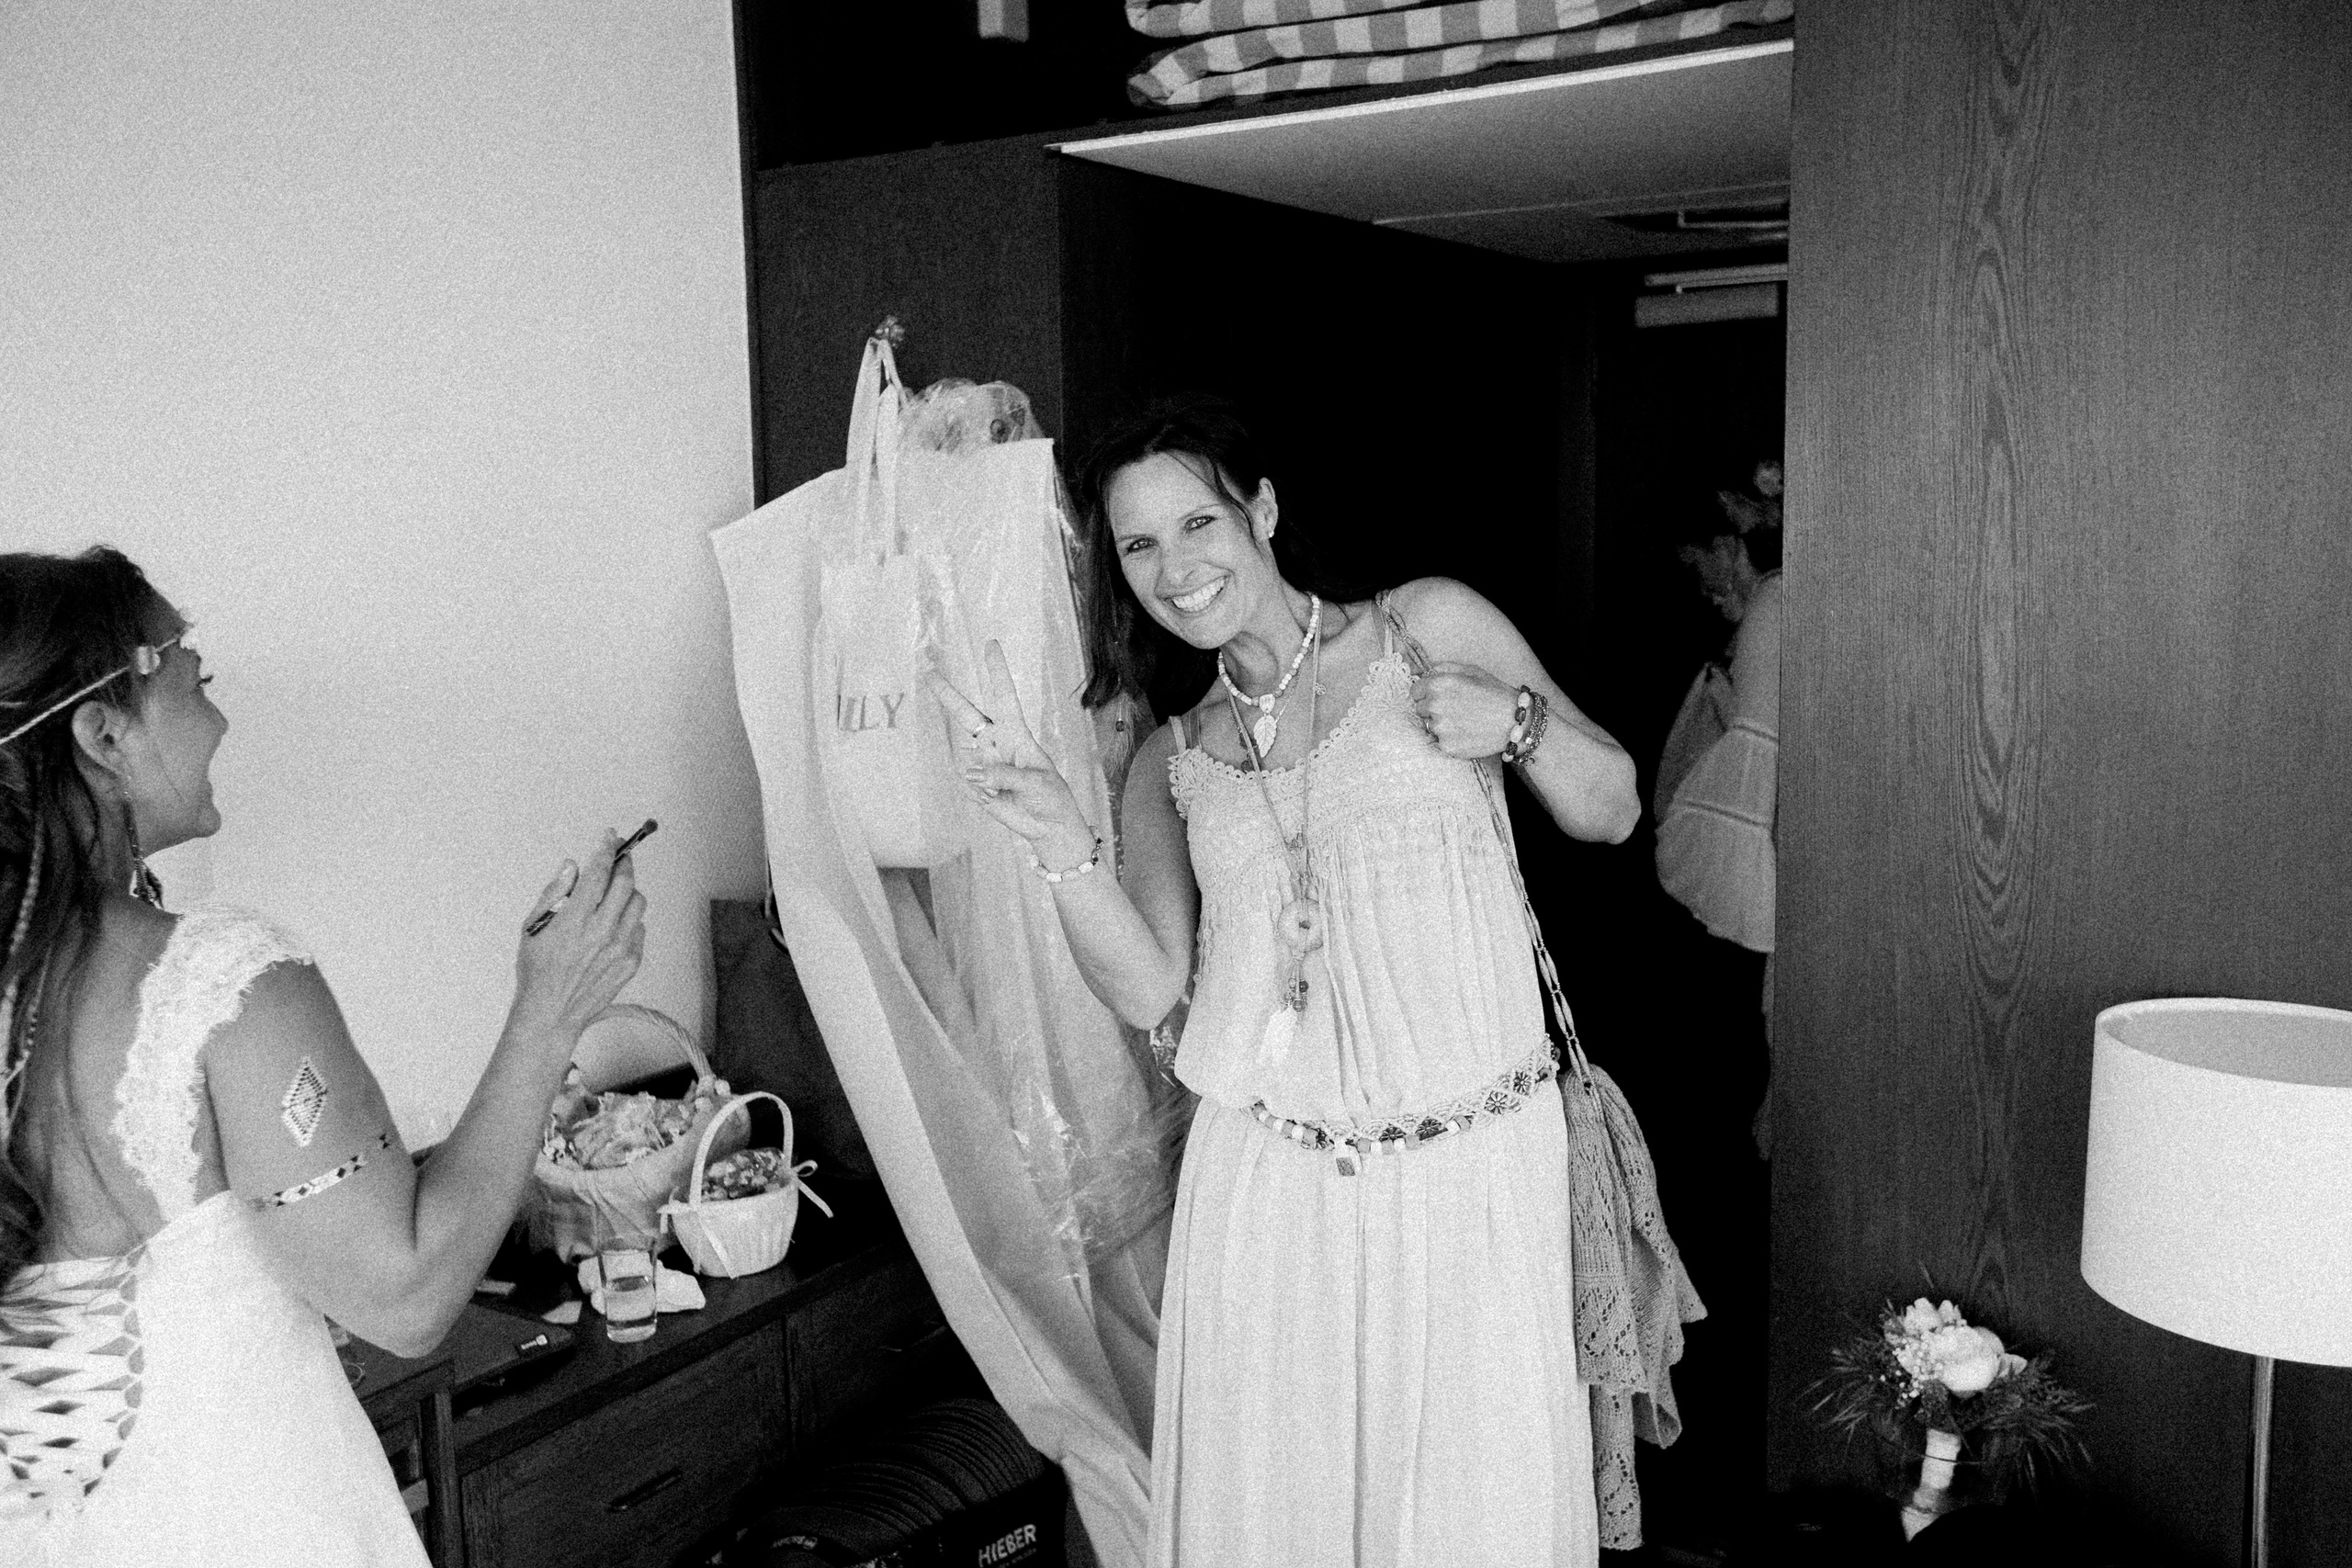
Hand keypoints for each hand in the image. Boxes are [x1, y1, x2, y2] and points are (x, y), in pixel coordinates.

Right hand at [512, 829, 648, 1043]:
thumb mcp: (532, 927)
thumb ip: (554, 893)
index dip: (607, 849)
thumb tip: (572, 866)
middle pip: (626, 882)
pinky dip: (630, 920)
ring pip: (638, 903)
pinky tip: (613, 925)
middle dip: (624, 862)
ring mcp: (620, 947)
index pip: (600, 872)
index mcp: (575, 919)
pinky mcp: (631, 962)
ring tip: (613, 895)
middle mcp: (602, 931)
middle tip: (619, 857)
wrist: (551, 1014)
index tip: (610, 837)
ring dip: (628, 891)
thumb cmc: (536, 971)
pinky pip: (640, 929)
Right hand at [924, 641, 1092, 863]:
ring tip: (1006, 793)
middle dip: (948, 694)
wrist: (1048, 827)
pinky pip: (968, 784)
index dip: (997, 671)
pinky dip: (983, 795)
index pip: (1004, 697)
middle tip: (929, 670)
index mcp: (1017, 734)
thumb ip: (1007, 775)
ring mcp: (983, 763)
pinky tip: (998, 800)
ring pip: (965, 758)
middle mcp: (996, 743)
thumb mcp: (1038, 783)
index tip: (991, 644)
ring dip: (985, 779)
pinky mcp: (975, 784)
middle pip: (967, 714)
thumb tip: (974, 772)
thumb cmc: (1051, 797)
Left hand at [1410, 661, 1521, 758]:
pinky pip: (1440, 741)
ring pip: (1430, 726)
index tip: (1438, 697)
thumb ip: (1445, 668)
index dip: (1426, 693)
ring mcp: (1440, 727)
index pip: (1415, 691)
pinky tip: (1467, 733)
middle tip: (1456, 709)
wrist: (1515, 721)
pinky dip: (1450, 739)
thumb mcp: (1472, 671)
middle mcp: (1435, 705)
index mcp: (1439, 684)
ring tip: (1464, 721)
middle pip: (1420, 709)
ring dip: (1442, 724)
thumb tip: (1427, 671)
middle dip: (1433, 709)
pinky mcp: (1447, 746)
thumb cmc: (1495, 693)